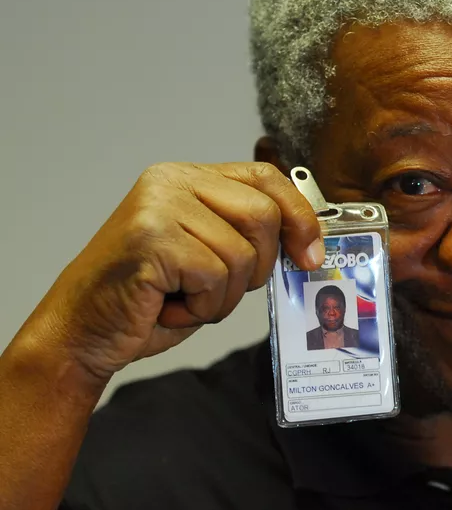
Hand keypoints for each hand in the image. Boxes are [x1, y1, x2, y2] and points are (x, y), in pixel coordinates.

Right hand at [30, 162, 324, 382]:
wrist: (82, 332)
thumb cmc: (149, 298)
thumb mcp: (208, 253)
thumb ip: (246, 233)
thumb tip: (310, 241)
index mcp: (188, 177)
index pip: (266, 178)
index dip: (300, 216)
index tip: (312, 255)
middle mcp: (171, 181)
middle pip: (263, 215)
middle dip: (257, 267)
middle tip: (221, 289)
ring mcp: (159, 207)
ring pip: (242, 253)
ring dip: (223, 296)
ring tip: (185, 299)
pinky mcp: (152, 239)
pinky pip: (215, 276)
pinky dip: (203, 307)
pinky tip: (170, 307)